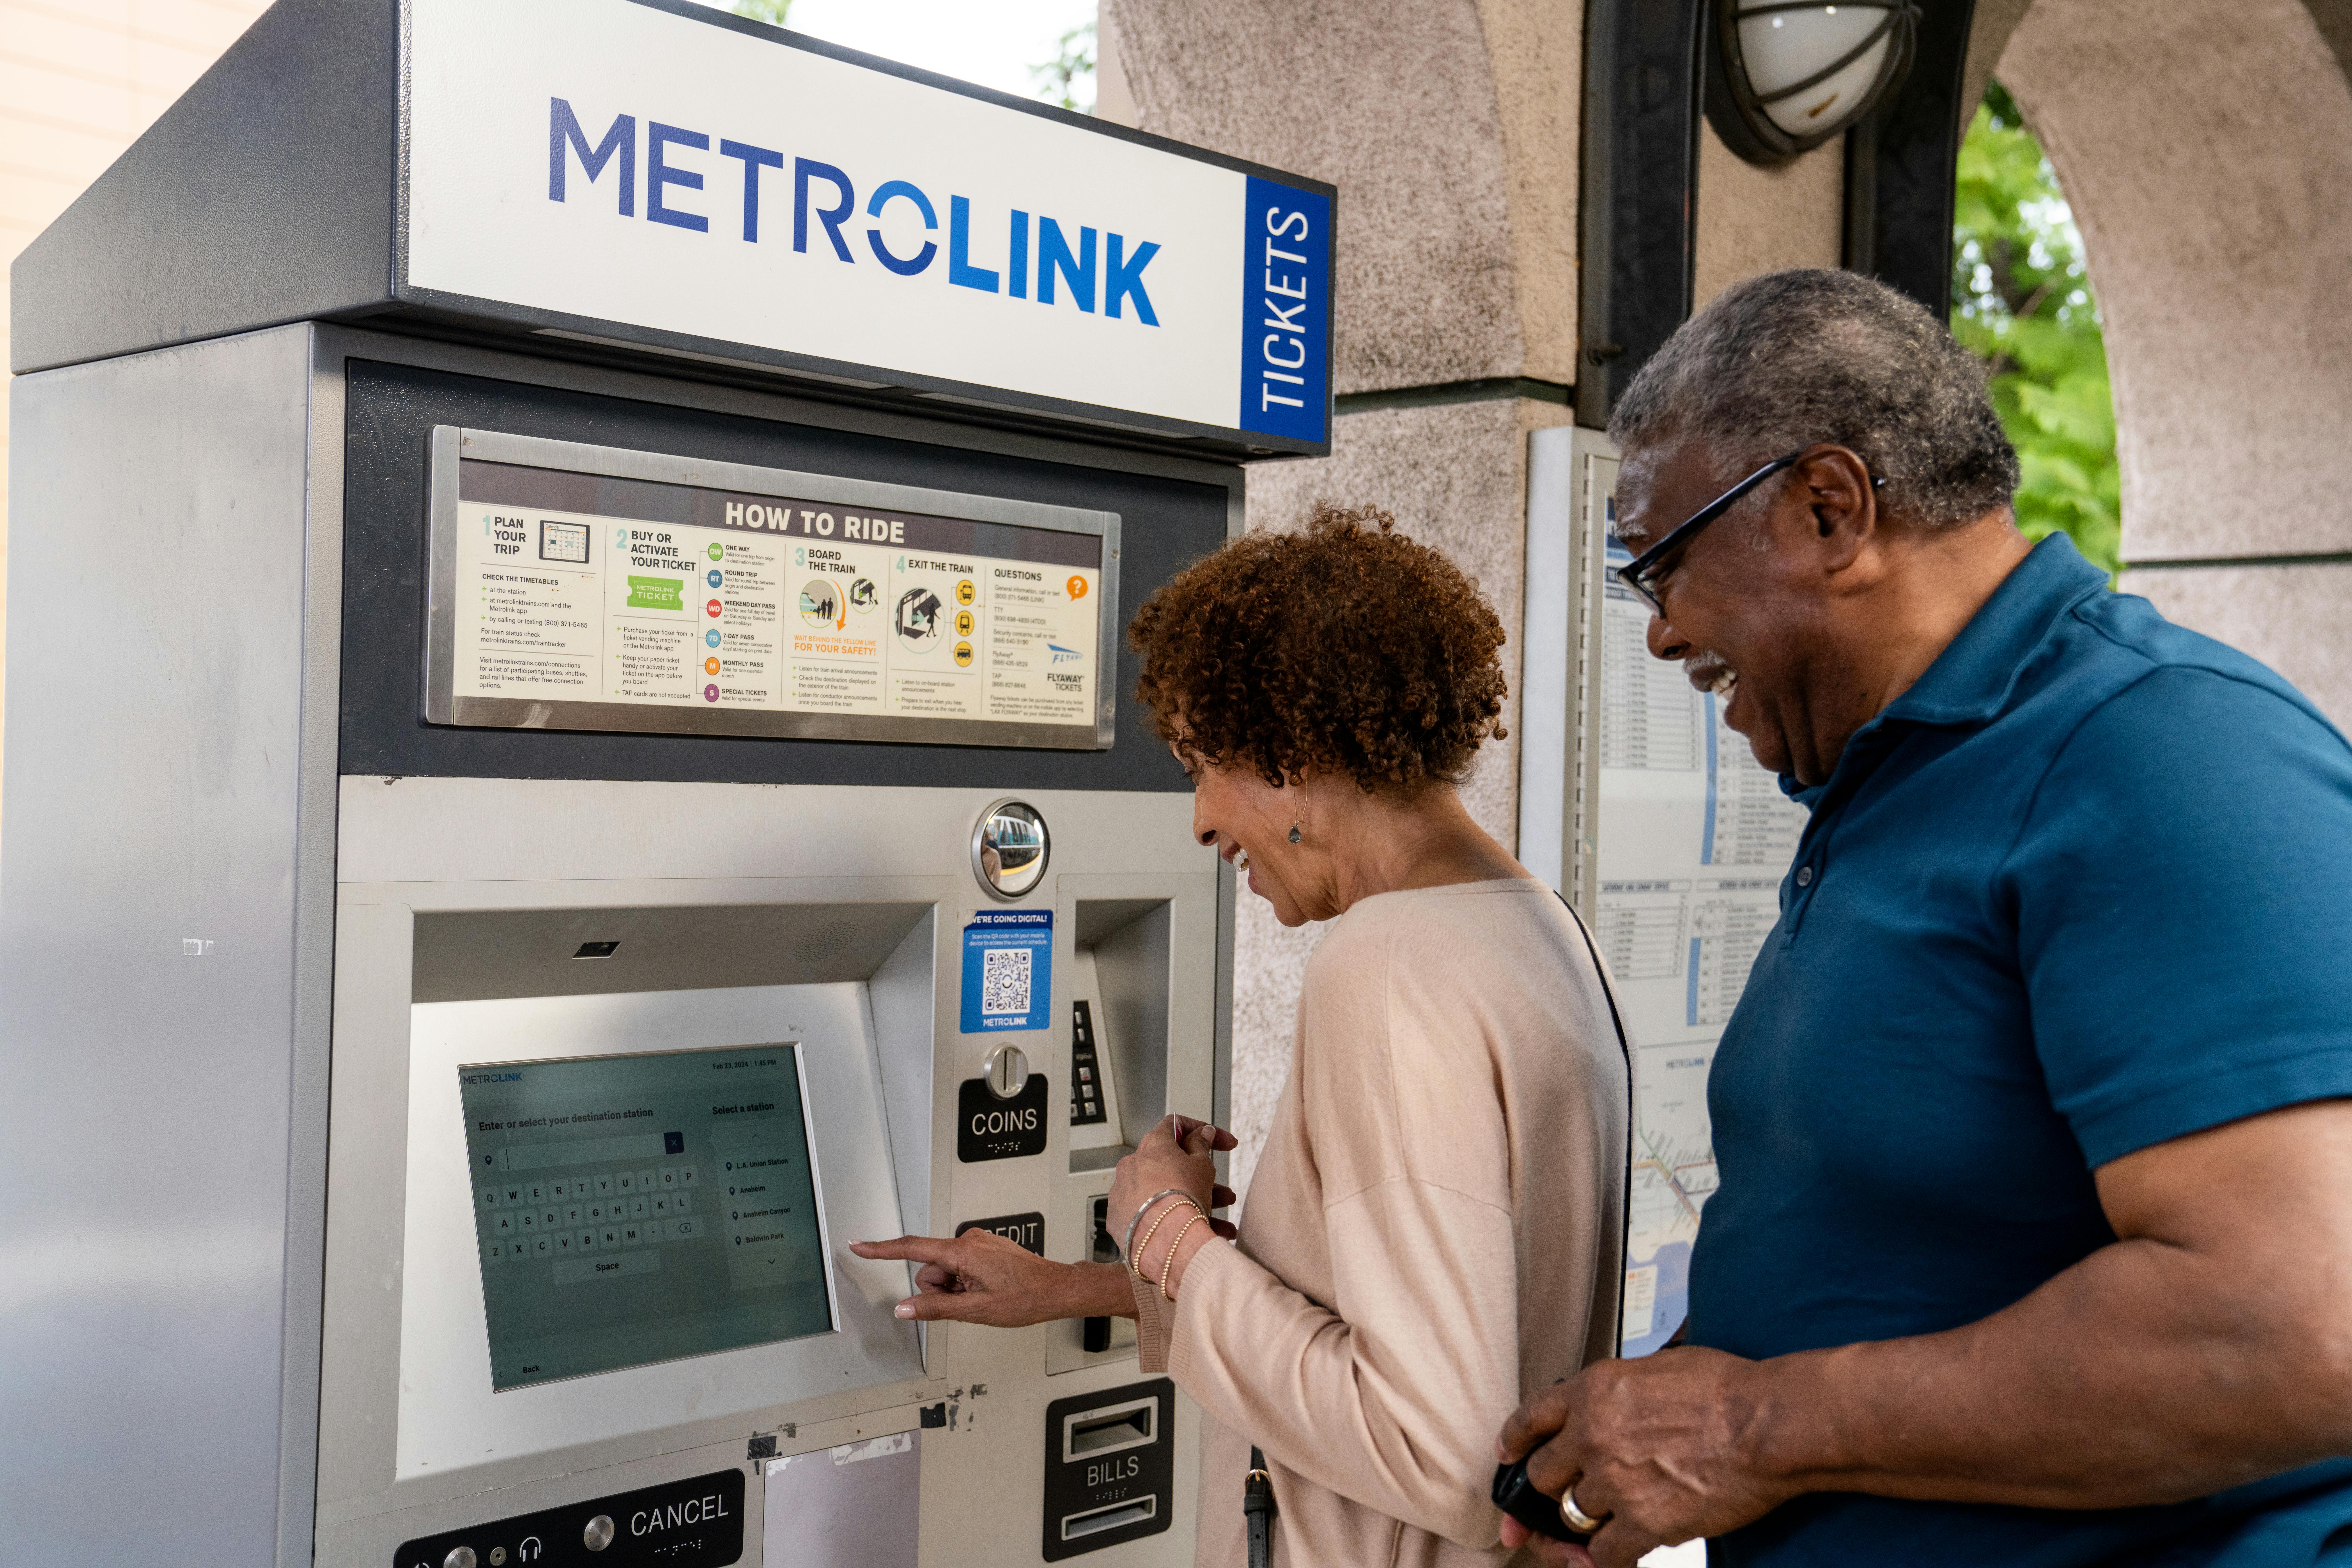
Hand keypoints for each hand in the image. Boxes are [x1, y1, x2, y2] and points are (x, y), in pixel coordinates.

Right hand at [848, 1230, 1127, 1326]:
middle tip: (968, 1303)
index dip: (881, 1250)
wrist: (1057, 1289)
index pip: (911, 1249)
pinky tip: (987, 1292)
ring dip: (954, 1290)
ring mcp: (978, 1244)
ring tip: (982, 1298)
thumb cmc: (1025, 1298)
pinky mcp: (985, 1250)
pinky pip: (960, 1269)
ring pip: (945, 1272)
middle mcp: (967, 1241)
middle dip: (939, 1290)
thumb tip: (904, 1308)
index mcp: (962, 1251)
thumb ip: (935, 1308)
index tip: (859, 1245)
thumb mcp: (975, 1310)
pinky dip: (965, 1284)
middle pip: (929, 1269)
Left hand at [1106, 1114, 1239, 1253]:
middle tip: (1224, 1193)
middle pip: (1173, 1167)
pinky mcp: (1120, 1219)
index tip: (1221, 1142)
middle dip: (1202, 1180)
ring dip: (1194, 1205)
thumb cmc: (1183, 1199)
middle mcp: (1132, 1165)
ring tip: (1222, 1225)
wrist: (1164, 1241)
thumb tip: (1201, 1133)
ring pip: (1165, 1194)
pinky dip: (1171, 1222)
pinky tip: (1197, 1235)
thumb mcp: (1202, 1166)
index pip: (1176, 1126)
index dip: (1201, 1131)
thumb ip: (1201, 1145)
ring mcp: (1123, 1193)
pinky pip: (1150, 1215)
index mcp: (1152, 1145)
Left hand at [1493, 1348, 1789, 1567]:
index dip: (1514, 1440)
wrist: (1765, 1423)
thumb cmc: (1727, 1389)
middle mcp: (1593, 1434)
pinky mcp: (1642, 1521)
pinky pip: (1604, 1553)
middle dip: (1547, 1490)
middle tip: (1551, 1504)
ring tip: (1592, 1528)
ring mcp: (1614, 1481)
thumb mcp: (1657, 1367)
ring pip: (1571, 1515)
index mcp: (1595, 1390)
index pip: (1532, 1417)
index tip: (1508, 1455)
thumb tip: (1615, 1407)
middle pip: (1543, 1474)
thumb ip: (1622, 1392)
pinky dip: (1604, 1558)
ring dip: (1581, 1523)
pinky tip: (1615, 1553)